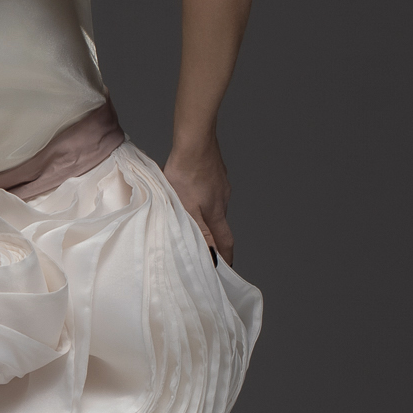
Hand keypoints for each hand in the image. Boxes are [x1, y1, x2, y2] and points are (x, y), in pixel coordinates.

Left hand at [163, 140, 234, 265]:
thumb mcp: (187, 209)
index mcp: (216, 213)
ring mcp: (221, 185)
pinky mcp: (217, 173)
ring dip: (207, 215)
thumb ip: (199, 232)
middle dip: (215, 237)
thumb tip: (211, 255)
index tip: (225, 269)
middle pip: (220, 225)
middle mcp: (223, 201)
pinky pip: (212, 191)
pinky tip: (193, 192)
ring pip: (215, 207)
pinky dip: (204, 197)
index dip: (226, 257)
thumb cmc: (186, 174)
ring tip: (193, 216)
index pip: (225, 242)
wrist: (194, 142)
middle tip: (205, 246)